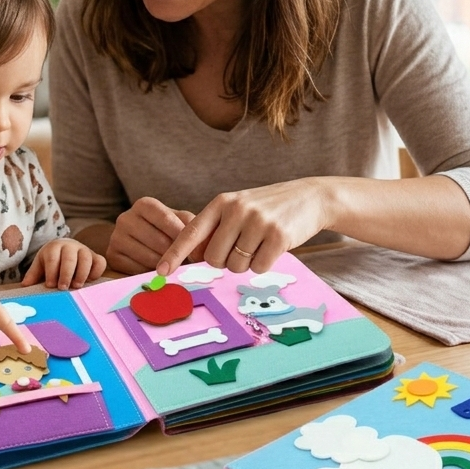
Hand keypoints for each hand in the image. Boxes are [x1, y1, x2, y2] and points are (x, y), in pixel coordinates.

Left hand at [21, 239, 107, 288]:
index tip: (50, 286)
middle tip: (63, 288)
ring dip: (82, 273)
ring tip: (76, 286)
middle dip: (66, 273)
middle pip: (69, 257)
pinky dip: (97, 271)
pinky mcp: (95, 257)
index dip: (52, 271)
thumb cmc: (51, 262)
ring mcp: (84, 250)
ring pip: (86, 258)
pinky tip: (90, 281)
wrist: (66, 249)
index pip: (53, 257)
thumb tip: (25, 286)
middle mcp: (70, 246)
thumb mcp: (40, 265)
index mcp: (54, 247)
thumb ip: (33, 275)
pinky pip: (100, 262)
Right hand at [105, 197, 196, 273]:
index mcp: (144, 204)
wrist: (138, 240)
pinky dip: (150, 273)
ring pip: (150, 258)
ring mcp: (116, 237)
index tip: (194, 249)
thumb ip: (191, 226)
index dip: (182, 236)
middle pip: (159, 241)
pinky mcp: (112, 256)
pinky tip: (155, 269)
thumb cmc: (166, 229)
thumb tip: (199, 246)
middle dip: (175, 254)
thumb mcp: (180, 221)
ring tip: (173, 266)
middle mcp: (125, 218)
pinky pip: (137, 270)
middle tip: (187, 262)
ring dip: (165, 266)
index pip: (166, 220)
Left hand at [156, 179, 329, 276]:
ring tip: (260, 243)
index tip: (160, 271)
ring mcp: (258, 222)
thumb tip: (195, 259)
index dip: (174, 254)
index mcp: (222, 203)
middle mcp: (237, 210)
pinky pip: (259, 268)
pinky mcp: (278, 236)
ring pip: (236, 266)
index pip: (191, 232)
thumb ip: (217, 229)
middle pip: (214, 259)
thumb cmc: (267, 208)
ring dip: (247, 264)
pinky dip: (264, 264)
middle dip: (225, 262)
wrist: (309, 197)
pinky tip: (273, 247)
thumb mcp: (238, 209)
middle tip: (242, 248)